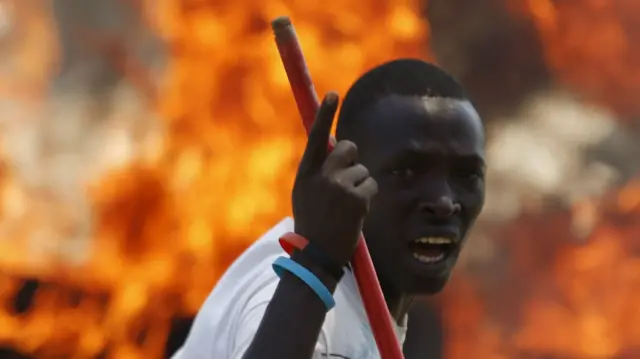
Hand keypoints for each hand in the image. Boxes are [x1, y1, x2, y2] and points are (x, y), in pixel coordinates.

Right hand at [292, 92, 377, 266]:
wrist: (317, 256)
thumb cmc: (312, 225)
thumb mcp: (305, 194)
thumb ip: (318, 171)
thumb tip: (335, 145)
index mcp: (305, 174)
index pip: (316, 137)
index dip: (324, 114)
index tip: (333, 94)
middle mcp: (321, 176)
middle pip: (348, 147)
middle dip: (352, 159)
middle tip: (347, 181)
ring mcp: (339, 186)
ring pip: (362, 169)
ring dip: (360, 185)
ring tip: (347, 207)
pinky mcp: (357, 198)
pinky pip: (371, 184)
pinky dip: (368, 196)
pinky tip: (356, 213)